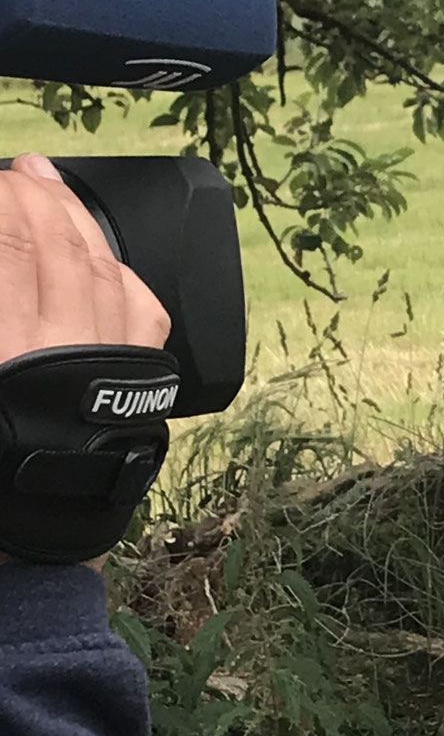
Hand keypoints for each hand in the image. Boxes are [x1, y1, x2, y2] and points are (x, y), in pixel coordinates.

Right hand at [0, 156, 170, 570]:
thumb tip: (5, 291)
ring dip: (72, 220)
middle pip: (46, 241)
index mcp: (3, 342)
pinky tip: (102, 254)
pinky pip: (136, 305)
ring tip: (50, 189)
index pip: (3, 242)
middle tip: (16, 174)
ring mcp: (107, 356)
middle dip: (30, 198)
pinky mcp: (138, 379)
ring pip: (96, 264)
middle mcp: (57, 340)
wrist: (24, 561)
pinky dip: (116, 270)